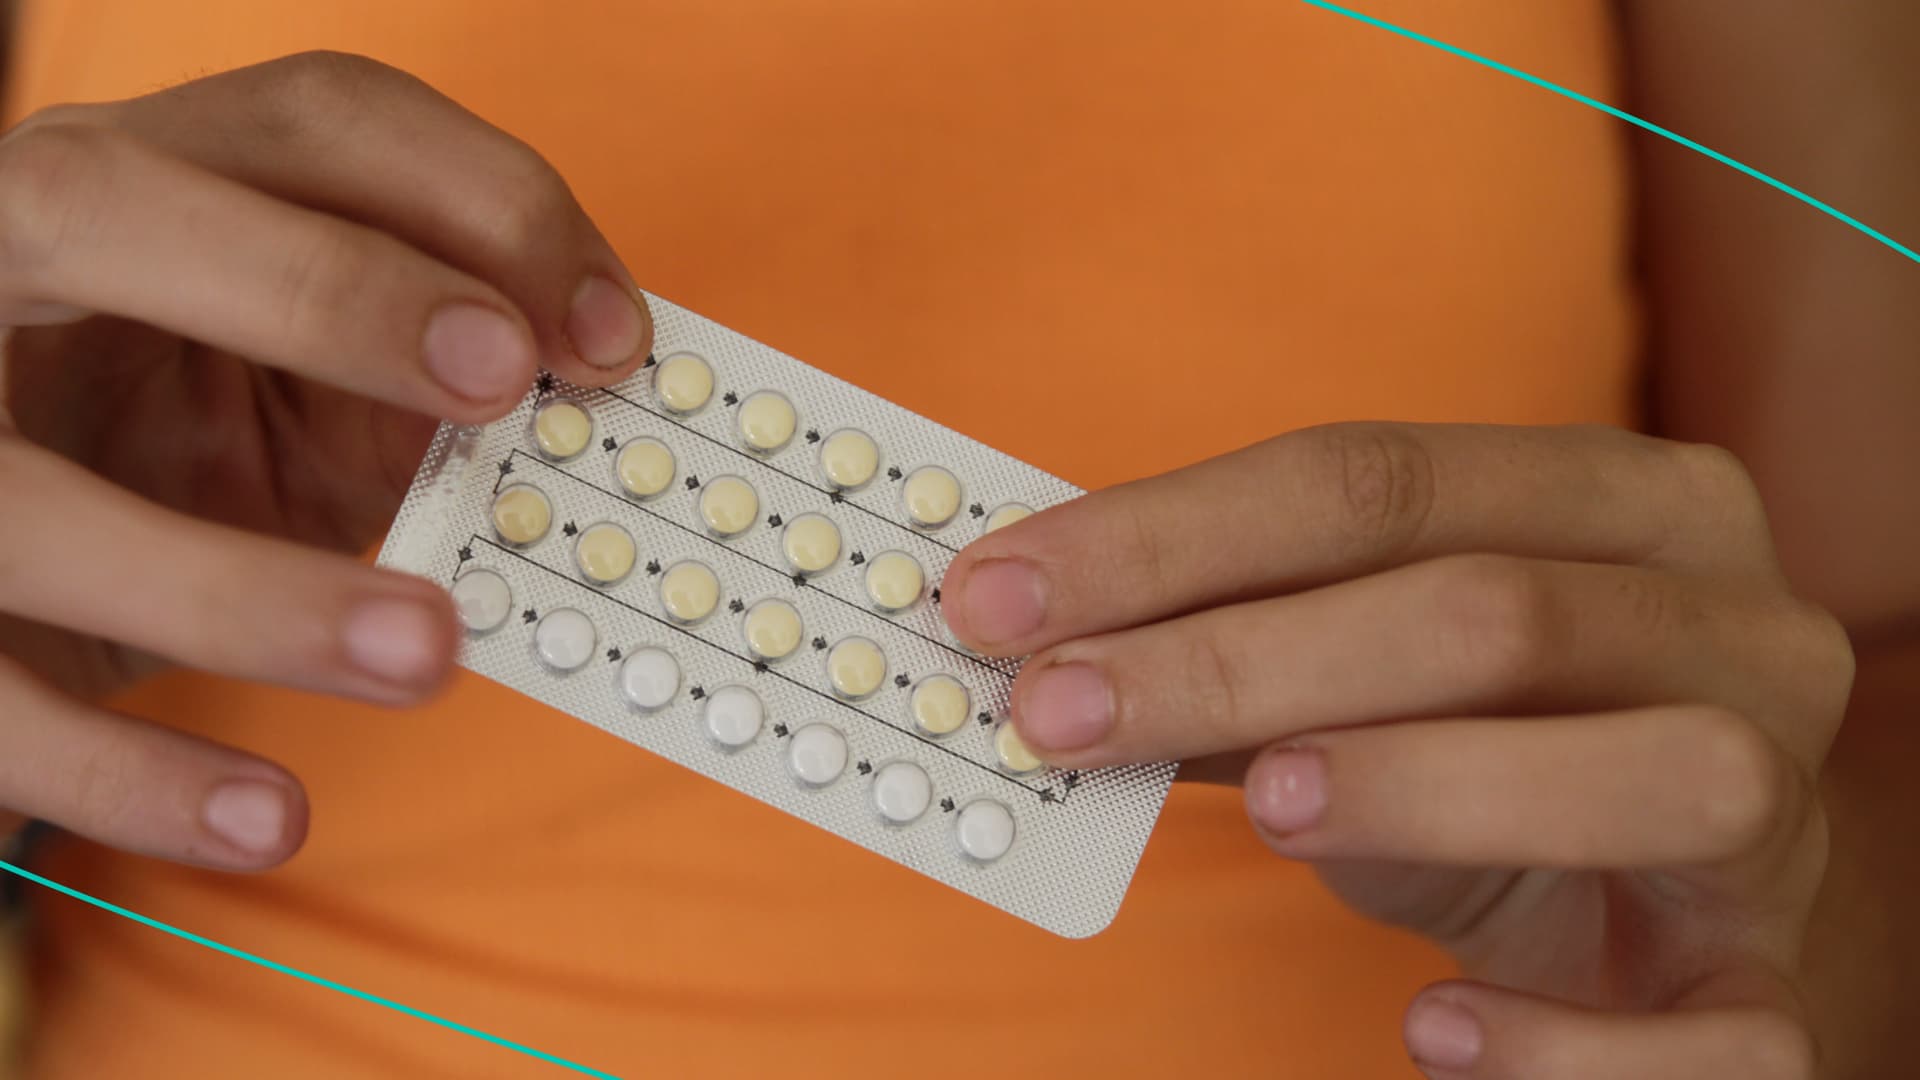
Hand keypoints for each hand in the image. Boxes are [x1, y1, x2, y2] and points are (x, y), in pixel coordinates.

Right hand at [0, 52, 650, 868]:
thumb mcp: (313, 387)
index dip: (474, 200)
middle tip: (502, 377)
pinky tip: (271, 820)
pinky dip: (131, 776)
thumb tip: (604, 424)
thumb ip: (431, 384)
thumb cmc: (189, 440)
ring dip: (245, 587)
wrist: (13, 563)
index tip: (609, 332)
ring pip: (30, 494)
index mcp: (145, 181)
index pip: (306, 120)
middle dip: (325, 288)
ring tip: (426, 652)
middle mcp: (0, 266)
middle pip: (106, 205)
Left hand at [945, 423, 1850, 1078]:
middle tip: (1056, 710)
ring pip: (1660, 773)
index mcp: (1628, 501)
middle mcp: (1738, 625)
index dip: (1170, 536)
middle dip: (1244, 657)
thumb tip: (1030, 638)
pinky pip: (1725, 1029)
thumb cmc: (1484, 745)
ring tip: (1263, 805)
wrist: (1655, 890)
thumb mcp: (1359, 665)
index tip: (999, 595)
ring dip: (1428, 784)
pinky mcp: (1777, 976)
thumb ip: (1230, 642)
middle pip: (1493, 611)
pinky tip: (1432, 1029)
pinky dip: (1570, 1040)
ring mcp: (1782, 803)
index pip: (1381, 478)